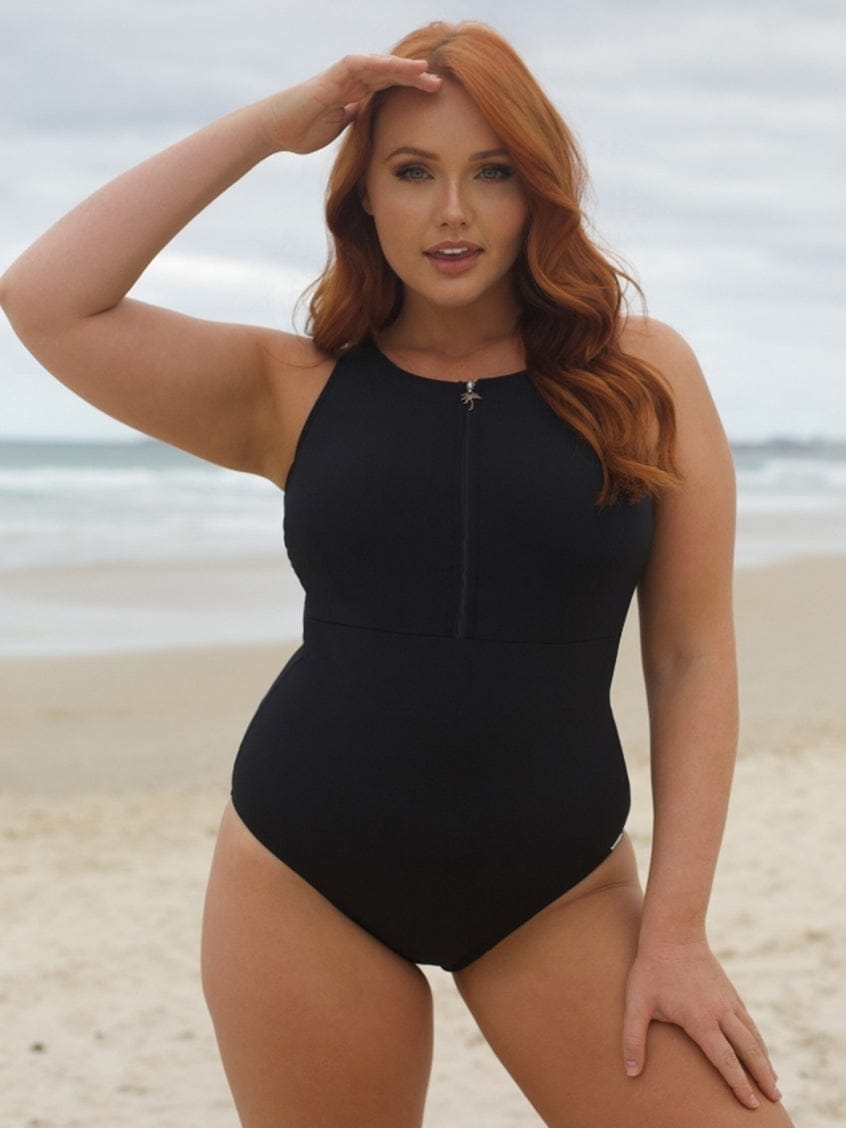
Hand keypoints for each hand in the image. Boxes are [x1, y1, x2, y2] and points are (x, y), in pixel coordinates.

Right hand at [264, 54, 441, 154]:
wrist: (278, 130)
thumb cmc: (304, 131)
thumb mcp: (342, 131)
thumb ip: (358, 123)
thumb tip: (374, 123)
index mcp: (356, 95)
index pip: (389, 89)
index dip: (411, 90)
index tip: (434, 97)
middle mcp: (352, 82)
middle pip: (389, 75)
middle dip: (414, 78)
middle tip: (438, 84)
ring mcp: (343, 77)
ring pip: (377, 67)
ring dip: (401, 68)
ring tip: (423, 70)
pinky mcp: (332, 77)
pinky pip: (357, 65)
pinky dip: (375, 64)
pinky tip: (393, 66)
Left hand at [622, 939, 781, 1108]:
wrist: (673, 932)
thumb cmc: (651, 969)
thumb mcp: (636, 1003)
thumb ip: (633, 1039)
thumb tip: (631, 1073)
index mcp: (701, 1020)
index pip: (725, 1060)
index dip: (739, 1084)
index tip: (751, 1105)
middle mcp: (721, 1012)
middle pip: (749, 1050)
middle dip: (762, 1077)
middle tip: (776, 1101)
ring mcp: (728, 1000)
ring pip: (753, 1035)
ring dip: (765, 1060)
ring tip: (774, 1083)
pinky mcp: (729, 990)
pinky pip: (749, 1020)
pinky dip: (758, 1039)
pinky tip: (760, 1049)